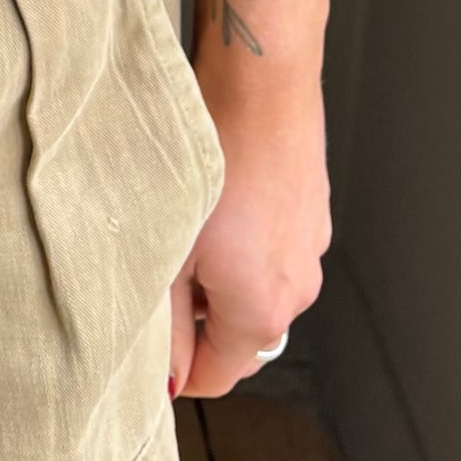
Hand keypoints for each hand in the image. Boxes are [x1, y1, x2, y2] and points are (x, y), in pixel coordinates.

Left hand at [170, 53, 330, 395]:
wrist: (261, 84)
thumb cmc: (212, 157)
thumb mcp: (170, 252)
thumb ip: (169, 325)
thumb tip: (166, 376)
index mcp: (261, 313)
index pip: (217, 376)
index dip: (176, 370)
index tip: (148, 349)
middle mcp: (298, 290)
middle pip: (240, 335)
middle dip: (199, 321)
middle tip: (160, 273)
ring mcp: (311, 249)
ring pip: (258, 289)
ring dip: (223, 277)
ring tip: (189, 227)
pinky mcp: (313, 213)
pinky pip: (275, 248)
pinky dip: (247, 241)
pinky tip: (219, 198)